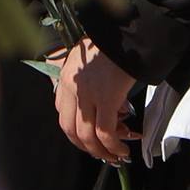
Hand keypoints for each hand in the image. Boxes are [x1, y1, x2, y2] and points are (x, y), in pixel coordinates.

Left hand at [56, 39, 138, 163]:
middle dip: (87, 148)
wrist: (127, 33)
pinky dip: (113, 146)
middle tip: (102, 154)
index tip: (89, 141)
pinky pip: (105, 132)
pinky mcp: (106, 98)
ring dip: (102, 152)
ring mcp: (87, 94)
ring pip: (87, 136)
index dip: (75, 133)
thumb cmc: (112, 45)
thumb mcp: (89, 62)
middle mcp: (72, 88)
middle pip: (71, 130)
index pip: (62, 115)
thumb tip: (101, 107)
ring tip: (116, 157)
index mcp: (66, 79)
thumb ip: (86, 84)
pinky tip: (122, 149)